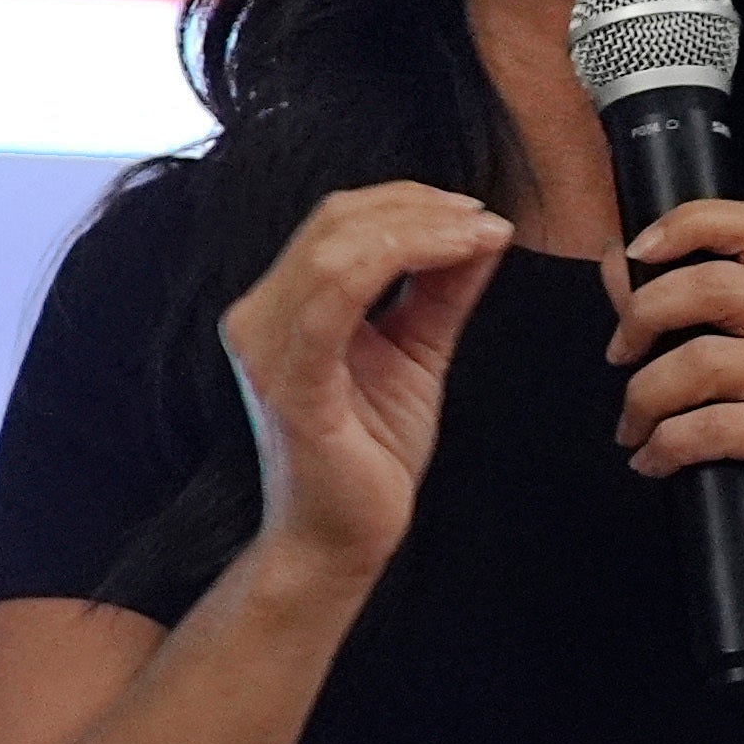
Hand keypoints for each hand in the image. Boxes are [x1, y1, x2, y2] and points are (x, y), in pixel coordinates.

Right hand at [220, 183, 513, 578]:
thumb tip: (484, 231)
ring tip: (481, 235)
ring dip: (421, 227)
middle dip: (420, 207)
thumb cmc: (368, 456)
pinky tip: (457, 257)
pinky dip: (403, 259)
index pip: (337, 223)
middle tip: (485, 221)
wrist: (339, 541)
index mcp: (282, 307)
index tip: (477, 214)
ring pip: (337, 246)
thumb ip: (440, 291)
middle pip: (335, 221)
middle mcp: (258, 318)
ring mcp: (266, 348)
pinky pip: (336, 297)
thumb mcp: (416, 352)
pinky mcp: (288, 382)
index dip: (409, 202)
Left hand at [612, 199, 743, 601]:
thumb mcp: (730, 376)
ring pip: (700, 359)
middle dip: (642, 318)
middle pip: (713, 284)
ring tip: (634, 431)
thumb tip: (615, 265)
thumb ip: (680, 318)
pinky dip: (663, 446)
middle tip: (617, 359)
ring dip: (643, 399)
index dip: (688, 223)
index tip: (633, 252)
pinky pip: (708, 425)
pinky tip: (654, 463)